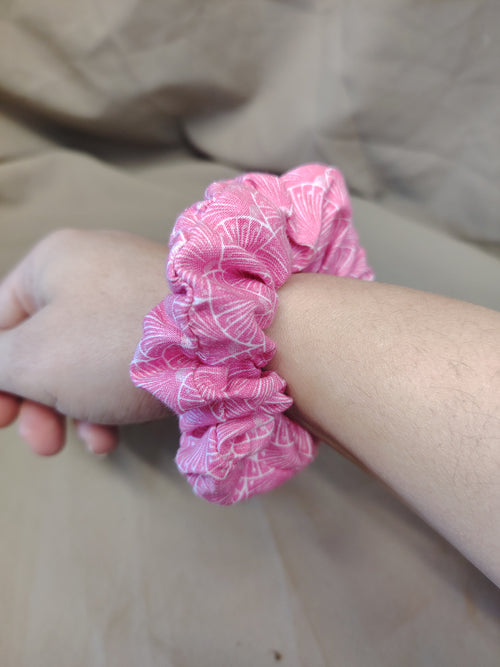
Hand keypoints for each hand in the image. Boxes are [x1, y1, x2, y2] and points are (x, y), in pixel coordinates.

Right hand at [0, 229, 171, 454]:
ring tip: (92, 444)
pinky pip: (126, 359)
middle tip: (43, 445)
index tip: (0, 421)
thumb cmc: (115, 345)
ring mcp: (137, 295)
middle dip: (38, 401)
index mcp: (54, 262)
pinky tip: (116, 432)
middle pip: (44, 343)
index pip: (0, 319)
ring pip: (87, 358)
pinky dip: (113, 395)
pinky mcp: (171, 324)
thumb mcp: (34, 358)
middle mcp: (95, 269)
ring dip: (78, 408)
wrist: (229, 345)